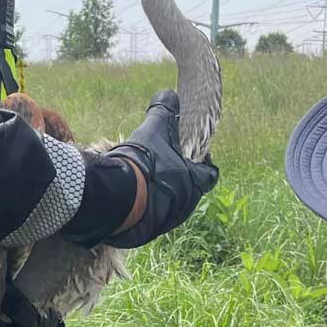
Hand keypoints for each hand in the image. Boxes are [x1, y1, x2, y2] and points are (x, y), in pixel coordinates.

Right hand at [102, 90, 218, 248]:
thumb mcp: (154, 131)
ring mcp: (166, 222)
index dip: (204, 163)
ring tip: (141, 183)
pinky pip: (149, 219)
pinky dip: (143, 209)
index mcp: (194, 182)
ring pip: (169, 206)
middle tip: (161, 166)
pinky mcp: (145, 233)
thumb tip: (169, 93)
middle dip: (177, 179)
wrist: (115, 198)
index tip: (192, 154)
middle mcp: (185, 205)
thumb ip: (164, 111)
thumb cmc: (143, 163)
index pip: (210, 173)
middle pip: (189, 191)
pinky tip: (128, 200)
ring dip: (160, 195)